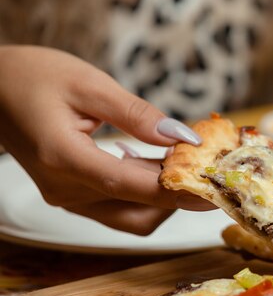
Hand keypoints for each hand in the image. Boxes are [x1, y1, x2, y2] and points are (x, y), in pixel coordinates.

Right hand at [0, 45, 214, 234]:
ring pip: (131, 217)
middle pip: (138, 212)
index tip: (215, 188)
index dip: (179, 191)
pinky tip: (159, 165)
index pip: (134, 187)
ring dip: (163, 199)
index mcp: (65, 159)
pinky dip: (145, 194)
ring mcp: (67, 197)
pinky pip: (118, 208)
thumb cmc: (34, 77)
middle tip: (209, 171)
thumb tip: (181, 137)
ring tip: (188, 164)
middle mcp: (65, 190)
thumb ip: (137, 114)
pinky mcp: (71, 195)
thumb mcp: (89, 84)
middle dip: (179, 197)